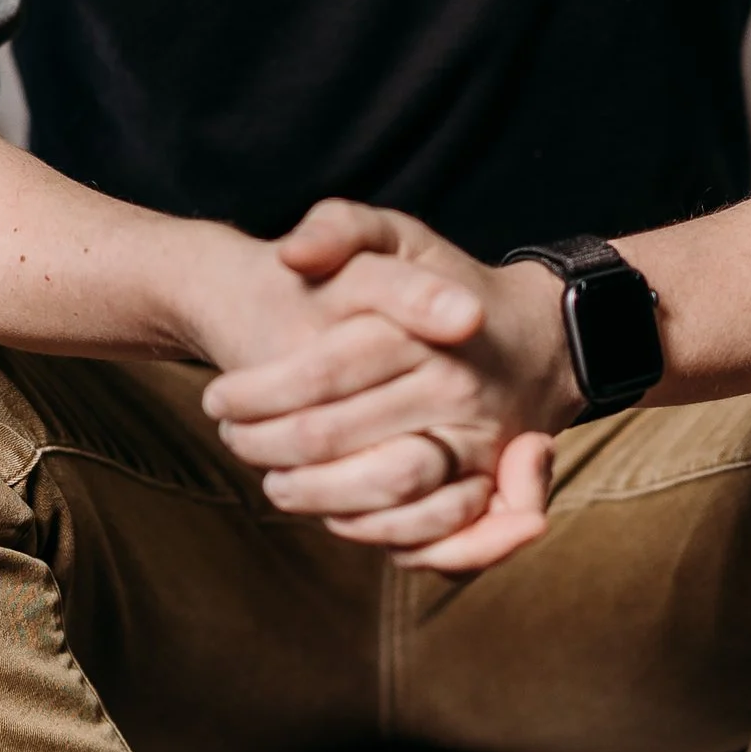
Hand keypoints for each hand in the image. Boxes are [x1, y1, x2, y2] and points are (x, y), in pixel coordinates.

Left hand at [202, 199, 574, 571]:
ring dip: (310, 493)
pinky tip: (326, 510)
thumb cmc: (442, 283)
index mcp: (424, 331)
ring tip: (271, 480)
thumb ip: (340, 226)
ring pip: (380, 488)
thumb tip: (292, 253)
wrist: (534, 337)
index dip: (257, 391)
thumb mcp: (396, 235)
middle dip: (266, 444)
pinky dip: (367, 525)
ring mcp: (476, 441)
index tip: (216, 398)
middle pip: (336, 434)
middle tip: (232, 438)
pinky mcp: (487, 483)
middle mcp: (455, 388)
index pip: (323, 370)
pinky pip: (423, 524)